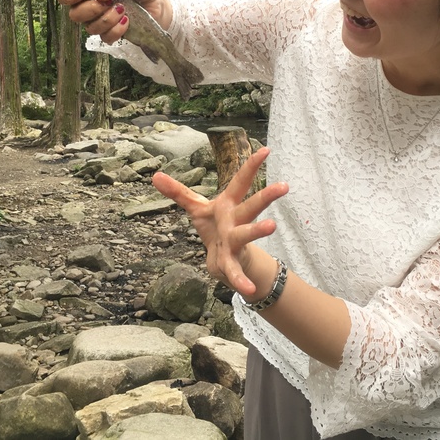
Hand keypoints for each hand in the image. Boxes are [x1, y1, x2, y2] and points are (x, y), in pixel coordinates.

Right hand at [56, 0, 171, 43]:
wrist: (162, 5)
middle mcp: (92, 5)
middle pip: (75, 14)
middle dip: (90, 9)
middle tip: (108, 2)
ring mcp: (102, 21)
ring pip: (90, 28)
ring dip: (107, 19)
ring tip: (123, 10)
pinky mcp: (113, 34)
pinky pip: (106, 38)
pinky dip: (116, 30)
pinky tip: (127, 21)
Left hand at [152, 148, 289, 297]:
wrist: (226, 261)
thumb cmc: (215, 228)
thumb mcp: (196, 208)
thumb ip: (177, 192)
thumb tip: (155, 175)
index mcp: (228, 204)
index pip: (241, 181)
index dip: (251, 165)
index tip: (266, 150)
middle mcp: (235, 220)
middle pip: (251, 205)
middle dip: (266, 196)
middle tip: (283, 185)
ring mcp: (235, 241)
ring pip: (246, 234)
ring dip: (257, 230)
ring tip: (272, 226)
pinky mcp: (231, 263)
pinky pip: (235, 272)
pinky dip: (240, 281)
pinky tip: (247, 290)